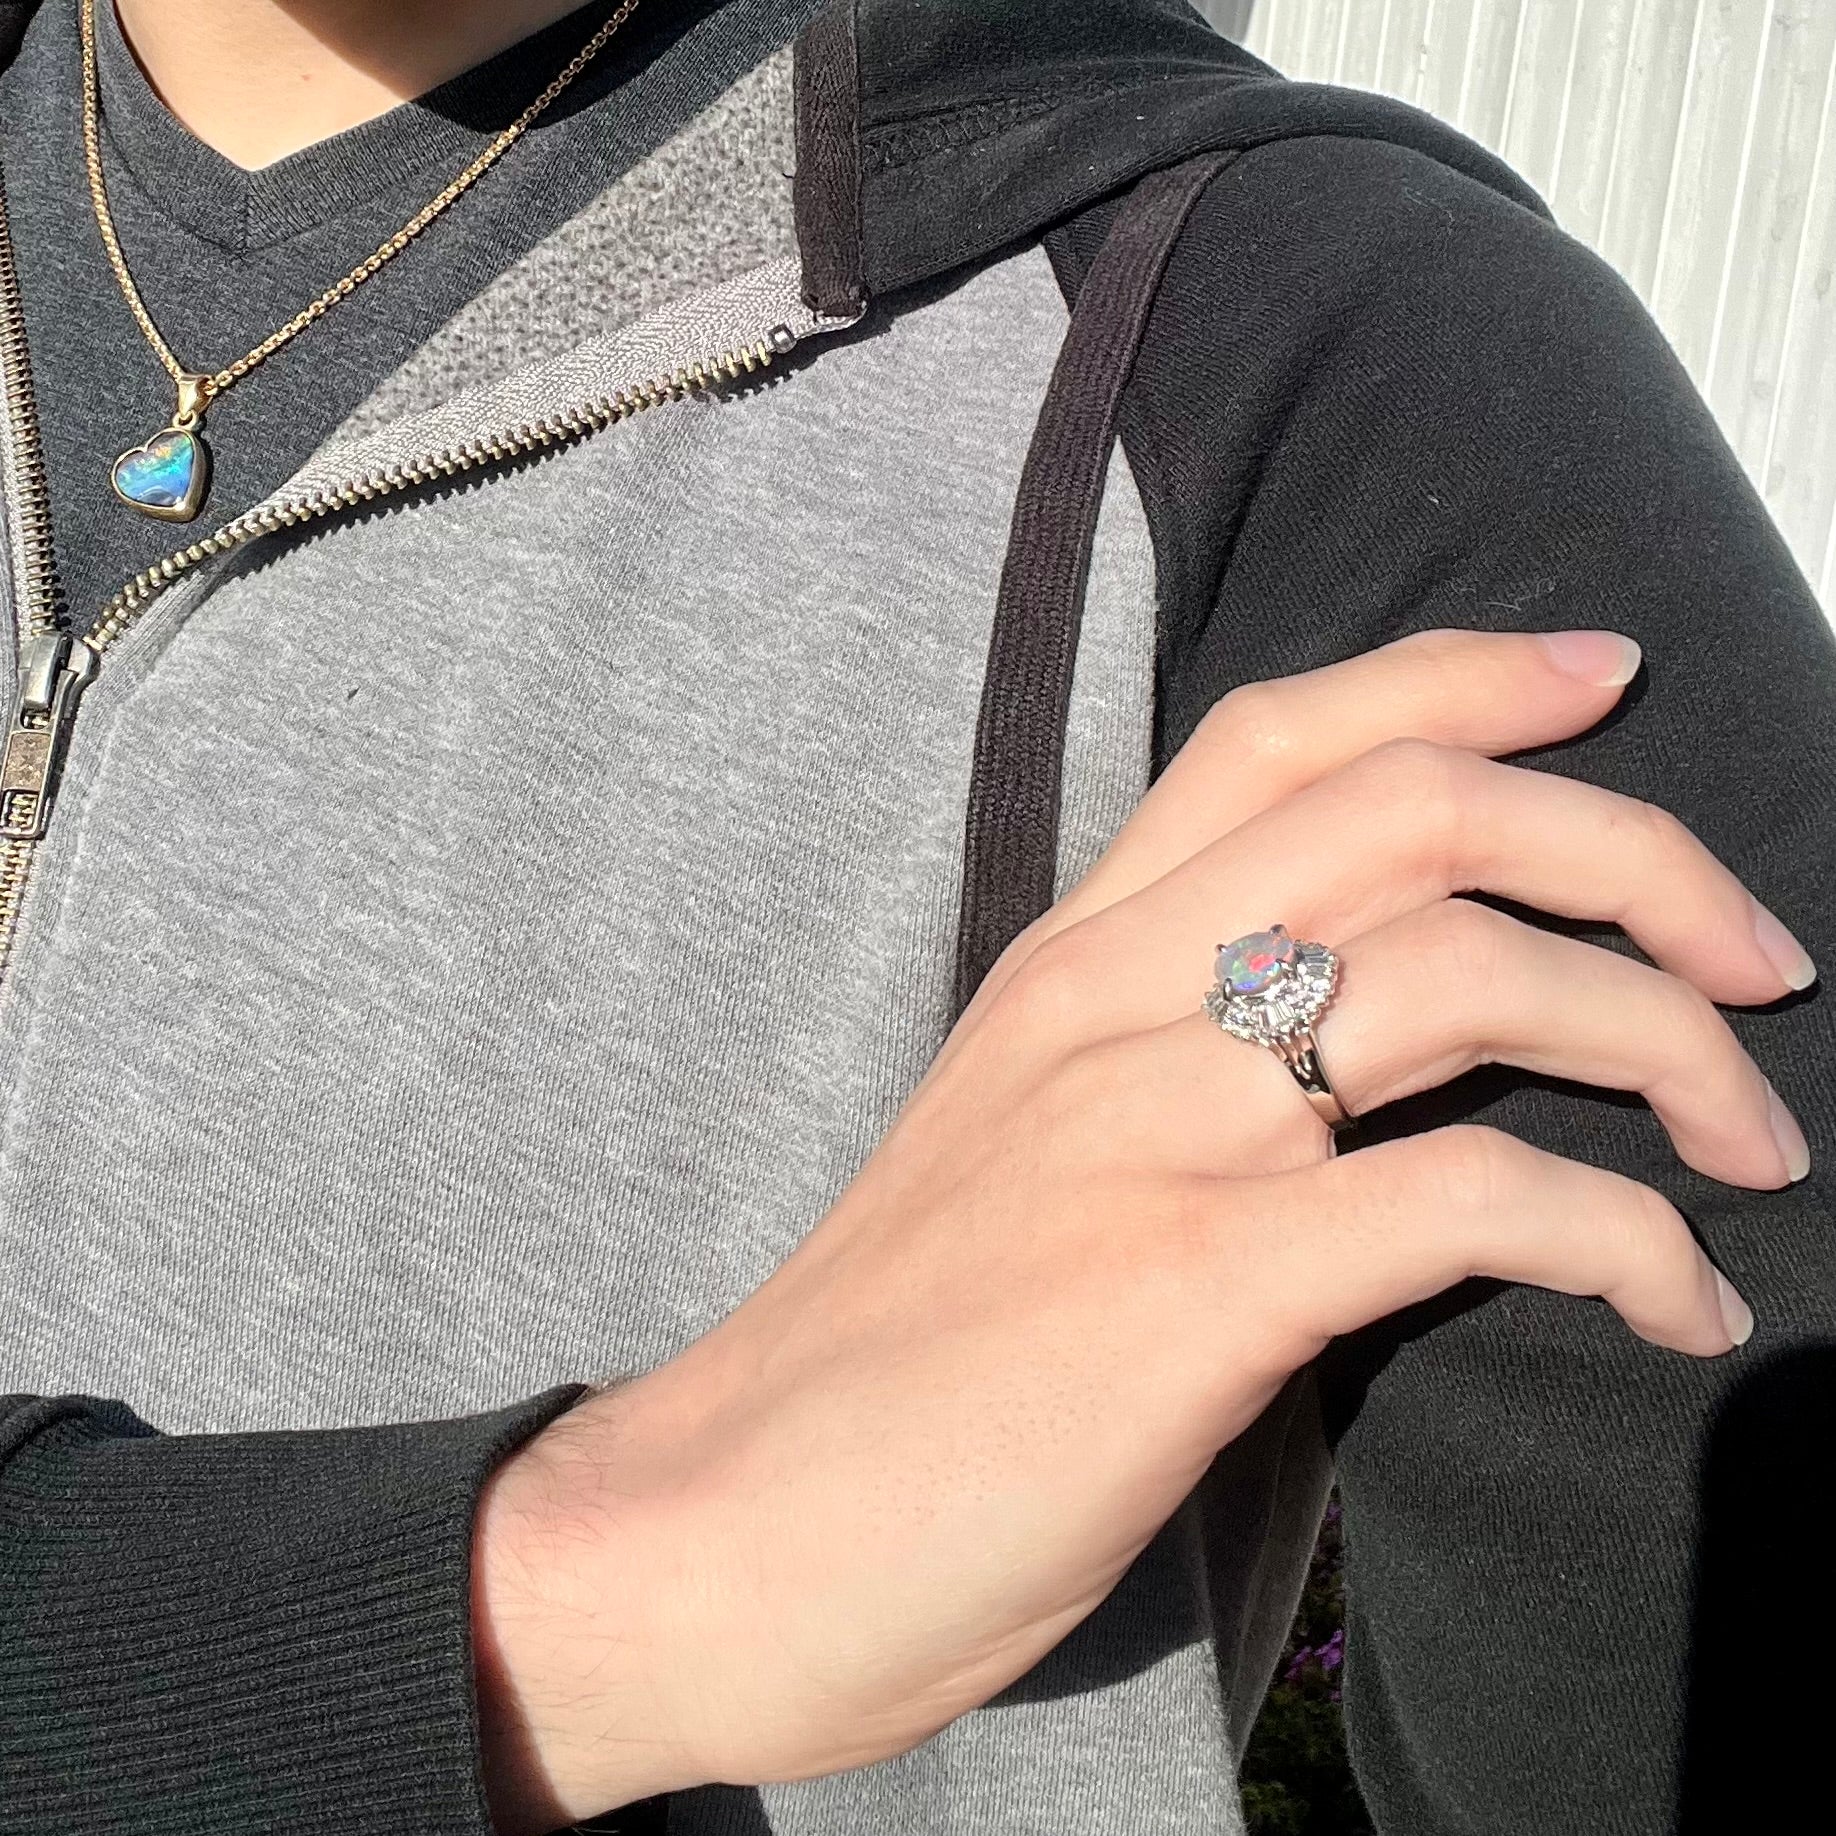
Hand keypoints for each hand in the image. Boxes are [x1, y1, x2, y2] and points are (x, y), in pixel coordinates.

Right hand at [473, 629, 1811, 1830]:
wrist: (731, 1523)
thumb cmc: (893, 1348)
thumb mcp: (1018, 1140)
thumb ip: (1158, 1059)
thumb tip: (1339, 1053)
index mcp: (1070, 956)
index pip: (1278, 734)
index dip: (1464, 676)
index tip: (1604, 679)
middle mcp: (1110, 1004)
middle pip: (1418, 815)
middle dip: (1633, 850)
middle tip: (1754, 957)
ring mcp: (1148, 1135)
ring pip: (1470, 975)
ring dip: (1665, 1042)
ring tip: (1751, 1138)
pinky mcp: (1187, 1289)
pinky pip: (1469, 1199)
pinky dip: (1621, 1236)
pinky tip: (1672, 1305)